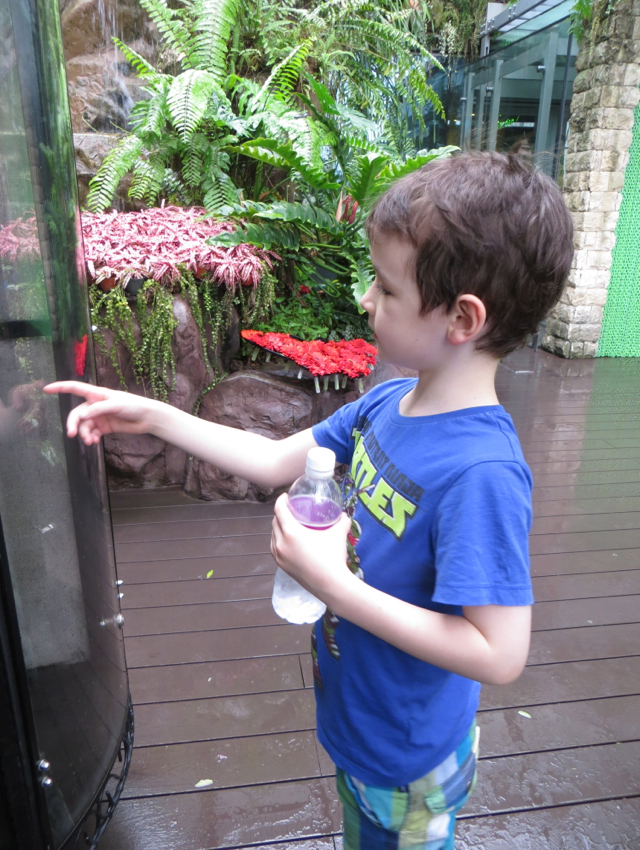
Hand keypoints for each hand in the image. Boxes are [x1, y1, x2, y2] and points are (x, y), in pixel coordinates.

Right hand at [43, 381, 159, 444]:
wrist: (147, 418)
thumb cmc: (134, 406)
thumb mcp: (117, 405)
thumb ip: (99, 409)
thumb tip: (83, 415)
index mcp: (97, 394)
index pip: (75, 388)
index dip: (60, 388)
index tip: (46, 389)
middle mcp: (95, 404)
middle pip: (77, 413)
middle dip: (73, 423)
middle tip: (72, 434)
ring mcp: (99, 416)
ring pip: (84, 425)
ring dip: (84, 434)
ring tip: (90, 441)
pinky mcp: (104, 427)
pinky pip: (92, 432)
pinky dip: (90, 437)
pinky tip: (94, 442)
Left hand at [270, 493, 353, 601]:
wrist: (330, 584)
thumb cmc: (333, 556)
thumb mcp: (339, 533)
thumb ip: (342, 520)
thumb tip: (343, 514)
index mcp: (291, 532)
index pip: (279, 510)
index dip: (281, 500)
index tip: (286, 497)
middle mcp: (281, 543)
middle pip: (275, 522)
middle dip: (280, 513)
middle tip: (290, 509)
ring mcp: (279, 556)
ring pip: (273, 535)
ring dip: (278, 527)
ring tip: (288, 524)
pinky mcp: (281, 566)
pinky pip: (274, 548)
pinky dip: (277, 540)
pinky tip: (286, 541)